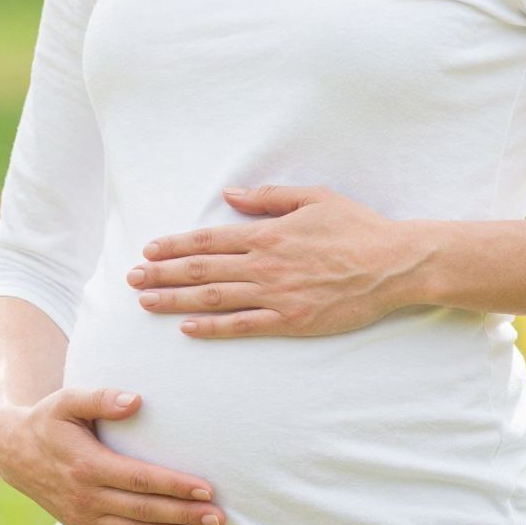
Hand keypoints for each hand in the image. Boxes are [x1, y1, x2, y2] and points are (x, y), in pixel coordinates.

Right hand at [0, 386, 226, 524]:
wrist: (14, 452)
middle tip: (219, 520)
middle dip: (184, 517)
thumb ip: (101, 398)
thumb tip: (136, 400)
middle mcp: (86, 497)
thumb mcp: (67, 400)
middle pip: (144, 511)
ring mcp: (83, 517)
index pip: (140, 479)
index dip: (175, 486)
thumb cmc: (48, 421)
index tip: (206, 490)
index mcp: (88, 465)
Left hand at [125, 184, 421, 338]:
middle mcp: (264, 264)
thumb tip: (231, 196)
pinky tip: (187, 329)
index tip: (150, 250)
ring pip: (213, 299)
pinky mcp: (290, 320)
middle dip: (162, 273)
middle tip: (132, 278)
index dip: (175, 246)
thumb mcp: (314, 198)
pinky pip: (242, 325)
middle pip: (201, 270)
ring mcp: (276, 294)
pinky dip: (212, 327)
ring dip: (174, 300)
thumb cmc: (357, 228)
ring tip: (145, 301)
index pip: (209, 240)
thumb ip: (269, 197)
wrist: (393, 264)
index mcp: (268, 233)